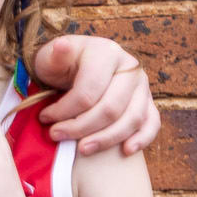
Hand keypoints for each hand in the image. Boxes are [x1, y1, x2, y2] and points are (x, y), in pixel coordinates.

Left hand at [30, 29, 158, 156]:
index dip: (64, 110)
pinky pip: (152, 122)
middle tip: (56, 135)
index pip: (88, 91)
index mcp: (107, 53)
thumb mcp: (51, 56)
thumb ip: (55, 56)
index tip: (44, 118)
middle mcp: (130, 68)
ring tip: (81, 149)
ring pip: (132, 118)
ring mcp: (142, 85)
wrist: (78, 64)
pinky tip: (126, 150)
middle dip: (81, 127)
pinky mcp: (147, 101)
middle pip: (110, 108)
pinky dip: (142, 138)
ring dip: (106, 139)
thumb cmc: (61, 63)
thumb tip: (61, 46)